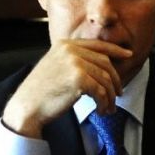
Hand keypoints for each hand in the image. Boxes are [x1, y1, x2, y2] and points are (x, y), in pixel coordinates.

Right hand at [2, 39, 131, 137]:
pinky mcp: (78, 78)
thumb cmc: (41, 92)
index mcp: (65, 44)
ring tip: (108, 108)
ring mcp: (74, 63)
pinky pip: (101, 91)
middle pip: (105, 63)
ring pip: (105, 79)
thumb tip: (100, 68)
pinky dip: (104, 103)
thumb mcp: (56, 66)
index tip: (127, 55)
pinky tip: (100, 110)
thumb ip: (74, 61)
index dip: (115, 50)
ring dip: (110, 97)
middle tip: (118, 94)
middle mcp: (70, 50)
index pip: (97, 45)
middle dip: (115, 81)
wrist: (27, 106)